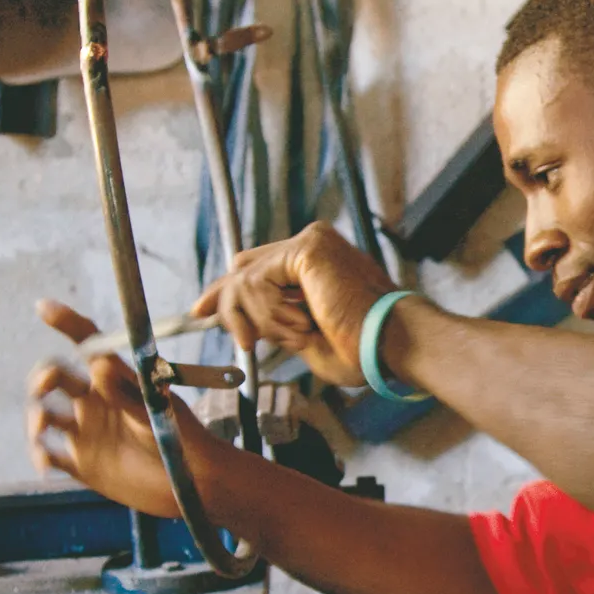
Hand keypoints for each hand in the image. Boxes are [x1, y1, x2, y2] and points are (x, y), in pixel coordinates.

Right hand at [26, 300, 213, 517]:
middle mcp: (94, 402)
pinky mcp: (82, 463)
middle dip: (44, 377)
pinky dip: (41, 456)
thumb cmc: (182, 437)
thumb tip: (100, 366)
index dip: (66, 323)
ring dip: (36, 416)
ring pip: (46, 416)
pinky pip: (51, 455)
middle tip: (47, 384)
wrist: (193, 483)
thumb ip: (127, 393)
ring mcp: (85, 432)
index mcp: (114, 380)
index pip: (87, 344)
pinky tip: (45, 463)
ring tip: (42, 426)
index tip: (43, 308)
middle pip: (55, 378)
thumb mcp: (156, 411)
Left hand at [188, 223, 385, 391]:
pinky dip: (270, 313)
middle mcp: (311, 246)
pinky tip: (302, 326)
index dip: (227, 292)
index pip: (257, 270)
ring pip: (246, 279)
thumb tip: (241, 323)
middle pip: (243, 267)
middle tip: (231, 332)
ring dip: (263, 320)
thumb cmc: (362, 350)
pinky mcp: (307, 249)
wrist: (390, 345)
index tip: (203, 311)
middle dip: (226, 302)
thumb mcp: (303, 338)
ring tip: (298, 336)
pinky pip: (257, 282)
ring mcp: (310, 243)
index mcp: (314, 265)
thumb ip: (272, 323)